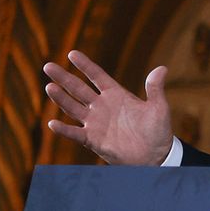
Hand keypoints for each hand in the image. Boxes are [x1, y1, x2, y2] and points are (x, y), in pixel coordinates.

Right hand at [43, 50, 173, 164]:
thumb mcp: (158, 108)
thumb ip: (155, 89)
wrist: (155, 156)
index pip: (96, 76)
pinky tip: (52, 123)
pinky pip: (75, 134)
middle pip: (79, 89)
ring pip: (73, 108)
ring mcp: (95, 123)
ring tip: (49, 87)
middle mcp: (102, 106)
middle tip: (48, 66)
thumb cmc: (157, 131)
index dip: (85, 65)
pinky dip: (64, 130)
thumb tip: (162, 69)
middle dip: (64, 78)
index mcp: (116, 94)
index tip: (72, 54)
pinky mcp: (93, 140)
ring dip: (61, 98)